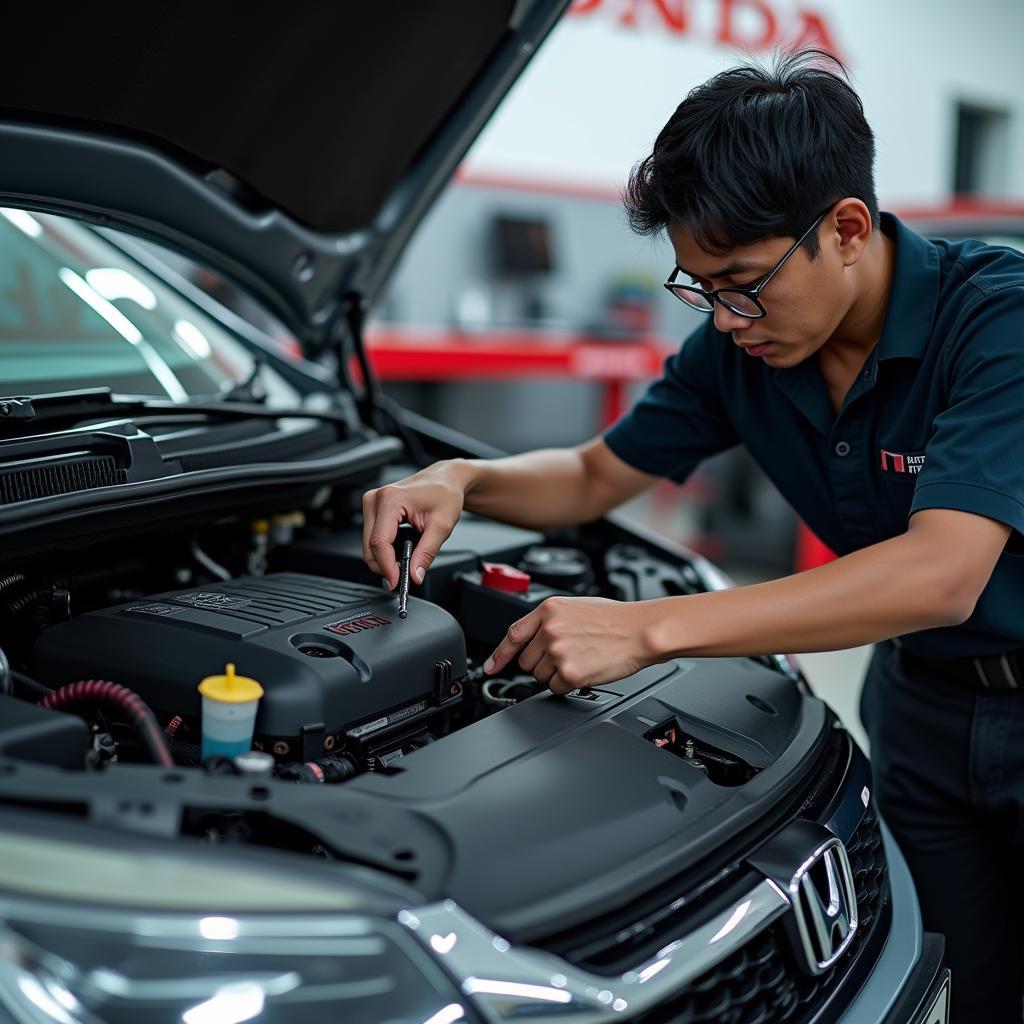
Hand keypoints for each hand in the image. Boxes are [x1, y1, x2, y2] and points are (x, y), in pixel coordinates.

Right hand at [362, 462, 467, 588]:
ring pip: (368, 544)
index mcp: (390, 499)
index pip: (379, 542)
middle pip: (370, 546)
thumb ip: (426, 553)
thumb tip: (414, 575)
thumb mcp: (442, 526)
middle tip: (405, 575)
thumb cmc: (445, 494)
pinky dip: (384, 549)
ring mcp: (371, 502)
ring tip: (408, 557)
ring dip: (385, 558)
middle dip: (386, 566)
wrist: (445, 480)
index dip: (387, 567)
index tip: (397, 582)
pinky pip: (372, 537)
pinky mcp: (373, 508)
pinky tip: (400, 548)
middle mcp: (375, 499)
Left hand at [484, 596, 658, 693]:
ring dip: (556, 674)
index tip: (490, 668)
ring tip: (581, 659)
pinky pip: (557, 688)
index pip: (513, 635)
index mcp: (548, 610)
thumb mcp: (574, 607)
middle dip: (542, 663)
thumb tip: (532, 641)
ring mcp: (558, 651)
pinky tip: (585, 670)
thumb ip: (549, 621)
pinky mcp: (569, 672)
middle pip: (527, 661)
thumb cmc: (614, 618)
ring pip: (541, 677)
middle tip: (567, 656)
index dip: (499, 655)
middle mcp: (549, 629)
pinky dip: (569, 685)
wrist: (640, 630)